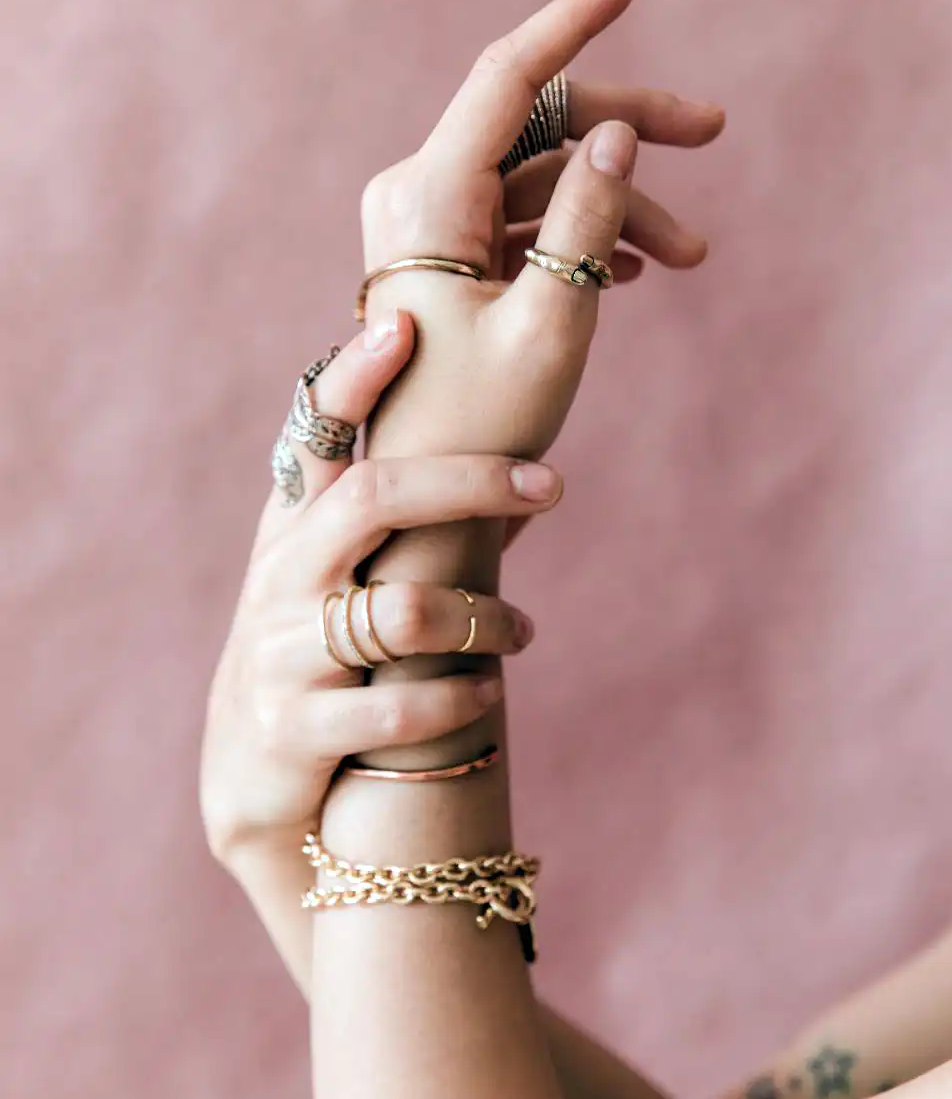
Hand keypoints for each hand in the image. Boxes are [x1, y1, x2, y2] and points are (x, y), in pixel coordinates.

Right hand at [200, 315, 561, 865]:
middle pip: (373, 499)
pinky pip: (399, 708)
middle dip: (468, 481)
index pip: (313, 433)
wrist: (251, 775)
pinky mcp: (298, 729)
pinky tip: (486, 692)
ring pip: (404, 611)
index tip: (401, 323)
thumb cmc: (318, 651)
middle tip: (552, 483)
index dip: (352, 378)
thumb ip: (405, 528)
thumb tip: (525, 481)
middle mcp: (283, 577)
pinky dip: (460, 697)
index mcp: (293, 528)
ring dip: (487, 618)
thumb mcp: (338, 578)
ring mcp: (285, 654)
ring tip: (523, 630)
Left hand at [358, 0, 723, 463]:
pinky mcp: (446, 262)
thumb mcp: (553, 322)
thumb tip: (617, 132)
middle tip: (712, 134)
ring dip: (617, 205)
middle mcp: (415, 196)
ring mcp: (428, 228)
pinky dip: (580, 234)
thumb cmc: (481, 432)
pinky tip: (631, 271)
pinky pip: (523, 221)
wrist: (426, 510)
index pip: (508, 76)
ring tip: (688, 259)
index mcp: (426, 199)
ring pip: (539, 177)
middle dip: (625, 130)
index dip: (576, 20)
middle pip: (534, 123)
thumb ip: (588, 216)